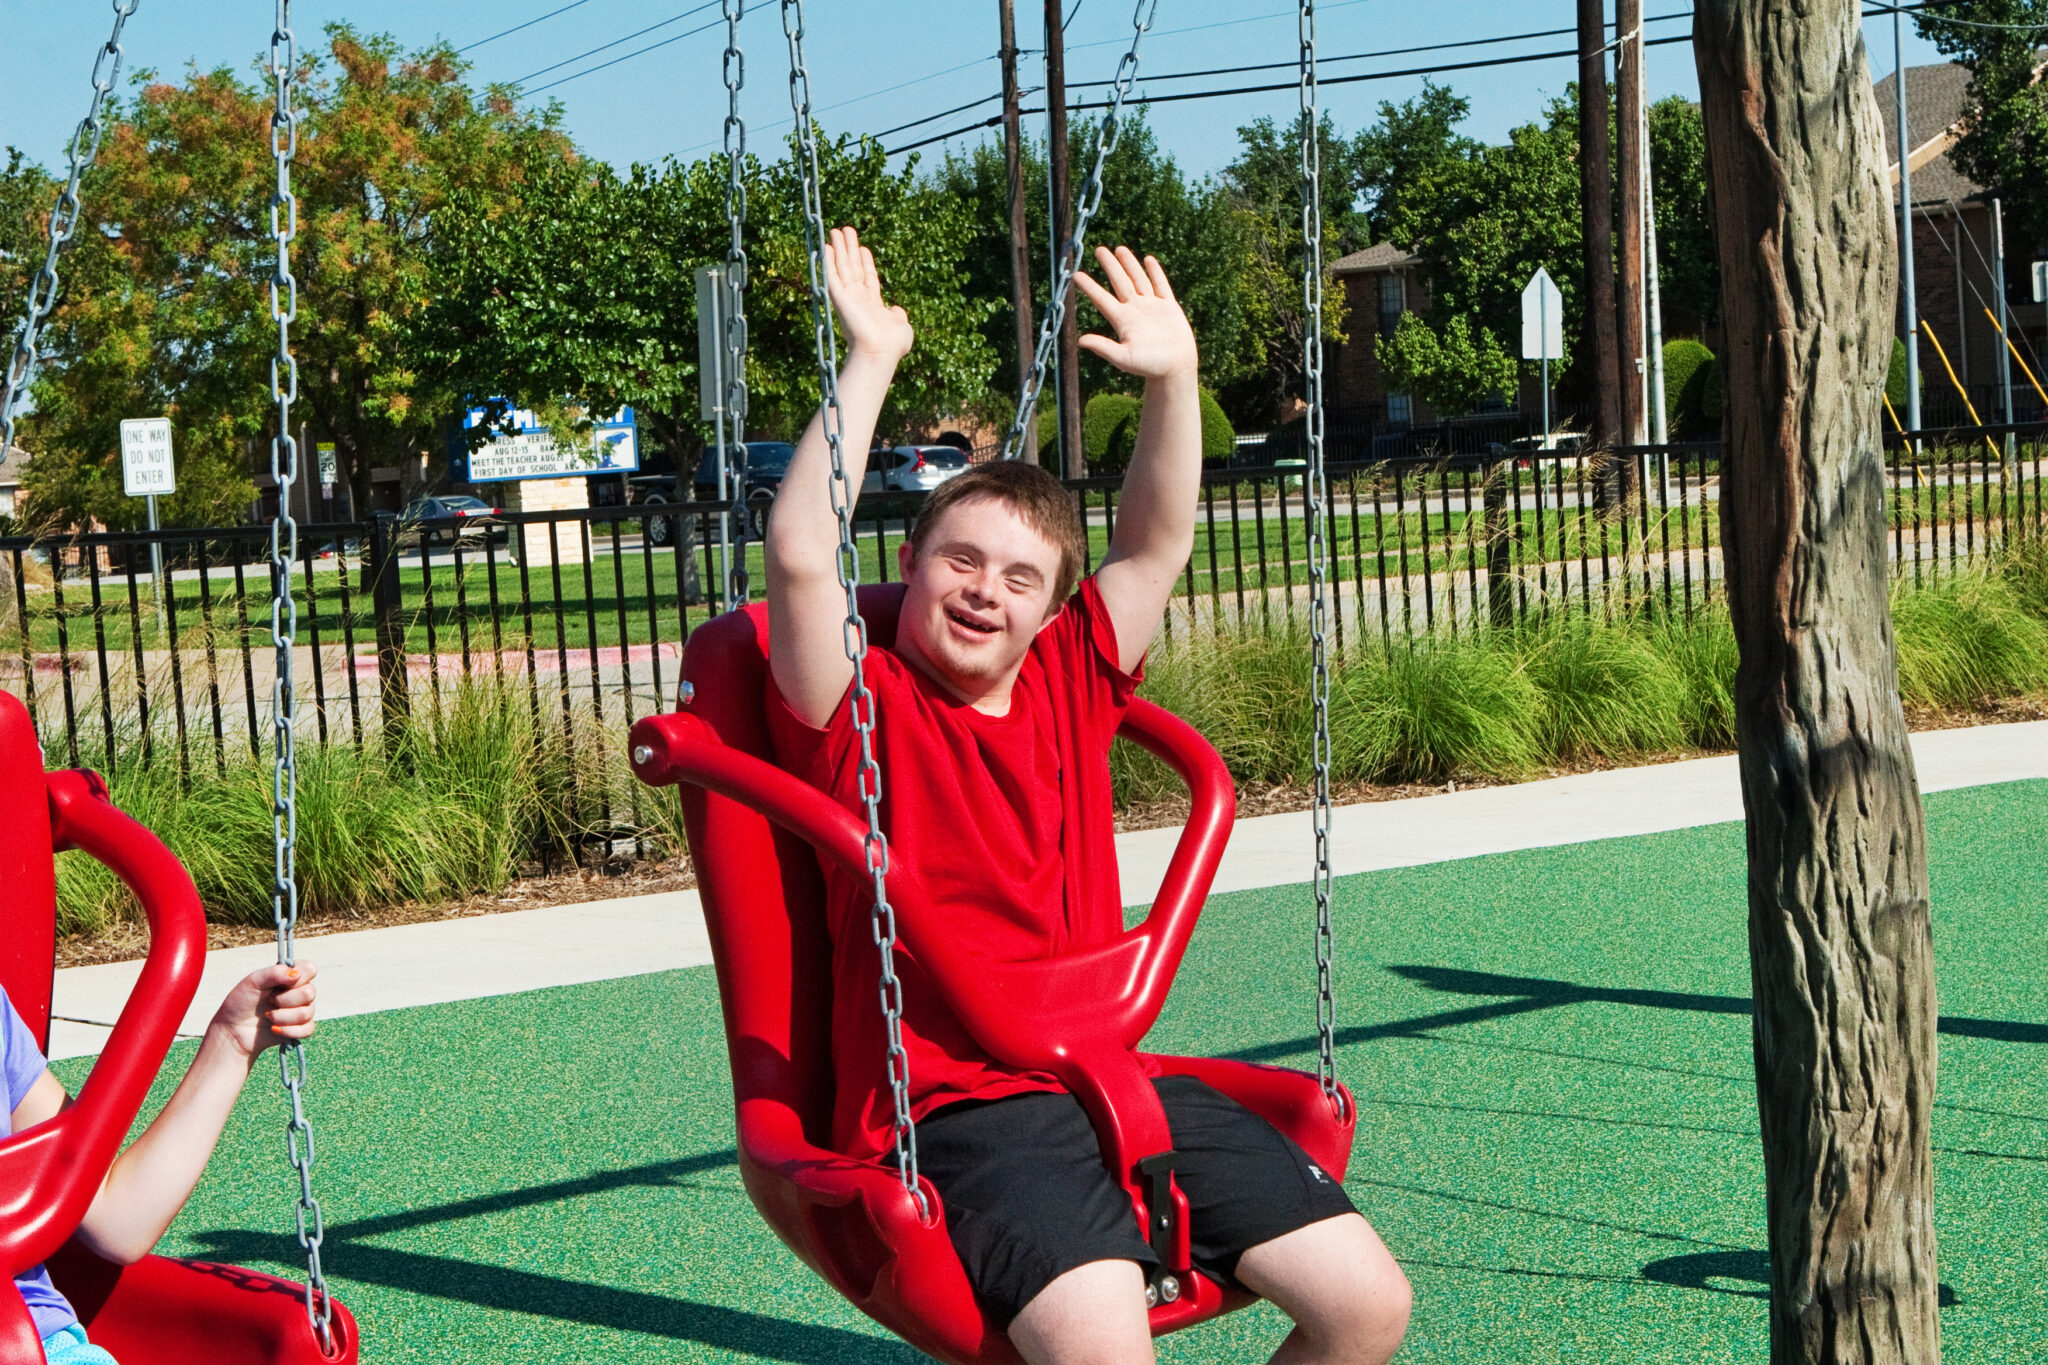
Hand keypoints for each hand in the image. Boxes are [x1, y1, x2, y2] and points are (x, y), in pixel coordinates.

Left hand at [208, 962, 318, 1059]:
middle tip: (269, 1001)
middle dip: (285, 1000)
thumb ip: (274, 973)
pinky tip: (274, 1029)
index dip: (301, 976)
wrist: (233, 1031)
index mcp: (289, 977)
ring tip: (267, 1016)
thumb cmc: (241, 1003)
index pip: (309, 970)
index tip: (282, 984)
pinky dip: (288, 1030)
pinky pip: (307, 1029)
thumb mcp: (252, 982)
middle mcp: (298, 993)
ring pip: (307, 1013)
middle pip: (309, 993)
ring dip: (282, 1016)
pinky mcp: (299, 1029)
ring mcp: (300, 1011)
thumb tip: (296, 974)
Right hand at [824, 225, 912, 362]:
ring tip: (836, 230)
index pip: (867, 277)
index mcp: (873, 304)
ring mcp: (847, 297)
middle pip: (853, 268)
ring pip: (842, 267)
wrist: (880, 351)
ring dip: (839, 248)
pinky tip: (827, 247)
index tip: (863, 247)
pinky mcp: (838, 297)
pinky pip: (831, 275)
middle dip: (850, 248)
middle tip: (846, 230)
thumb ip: (898, 315)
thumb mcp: (901, 325)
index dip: (865, 261)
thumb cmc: (892, 344)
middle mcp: (858, 299)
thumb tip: (897, 311)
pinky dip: (828, 260)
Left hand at [1074, 246, 1197, 381]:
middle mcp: (1135, 310)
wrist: (1175, 369)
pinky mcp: (1169, 307)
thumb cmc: (1149, 367)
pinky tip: (1148, 260)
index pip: (1102, 299)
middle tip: (1099, 250)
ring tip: (1119, 249)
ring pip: (1138, 279)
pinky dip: (1155, 272)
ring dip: (1129, 264)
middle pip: (1120, 282)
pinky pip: (1161, 285)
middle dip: (1110, 265)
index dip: (1089, 287)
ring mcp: (1152, 307)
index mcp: (1122, 320)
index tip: (1076, 275)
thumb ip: (1104, 348)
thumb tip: (1081, 341)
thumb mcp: (1124, 358)